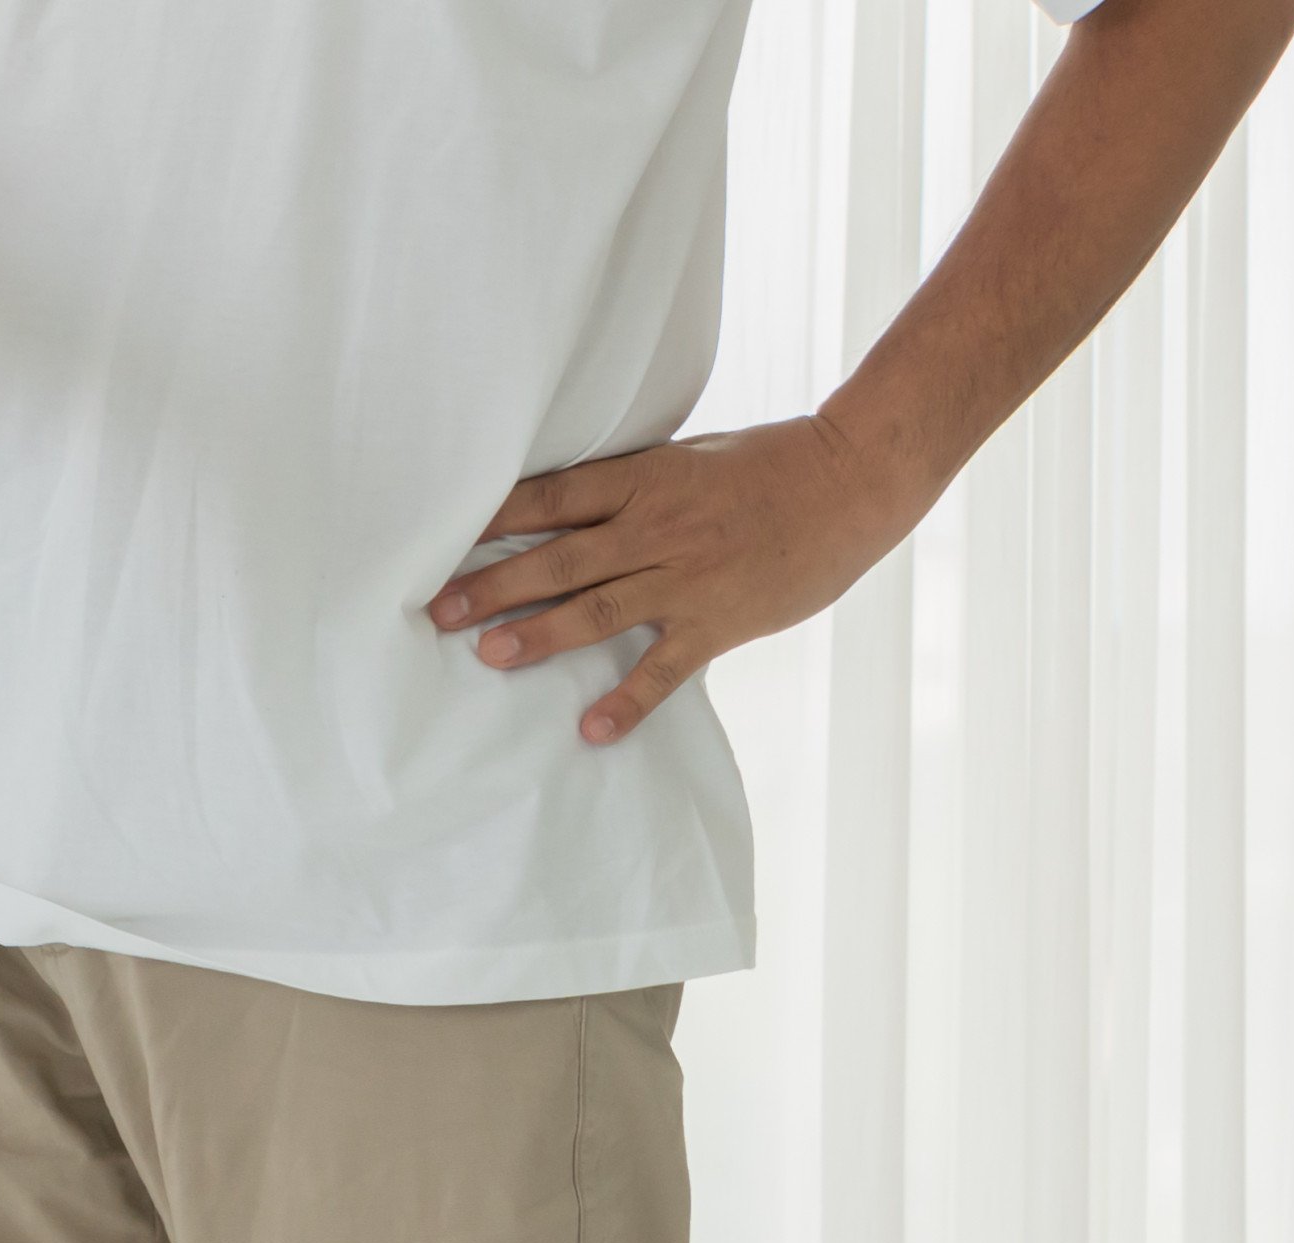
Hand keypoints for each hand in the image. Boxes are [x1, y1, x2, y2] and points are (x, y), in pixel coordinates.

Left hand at [430, 414, 920, 744]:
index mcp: (645, 480)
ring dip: (539, 634)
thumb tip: (561, 504)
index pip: (551, 497)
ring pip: (598, 608)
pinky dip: (628, 703)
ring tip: (488, 655)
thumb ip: (629, 485)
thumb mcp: (689, 458)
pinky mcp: (719, 621)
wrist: (856, 477)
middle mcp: (657, 528)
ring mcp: (687, 577)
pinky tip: (591, 733)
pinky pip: (664, 669)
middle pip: (559, 557)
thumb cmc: (770, 463)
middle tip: (437, 610)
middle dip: (493, 584)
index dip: (492, 519)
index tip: (439, 537)